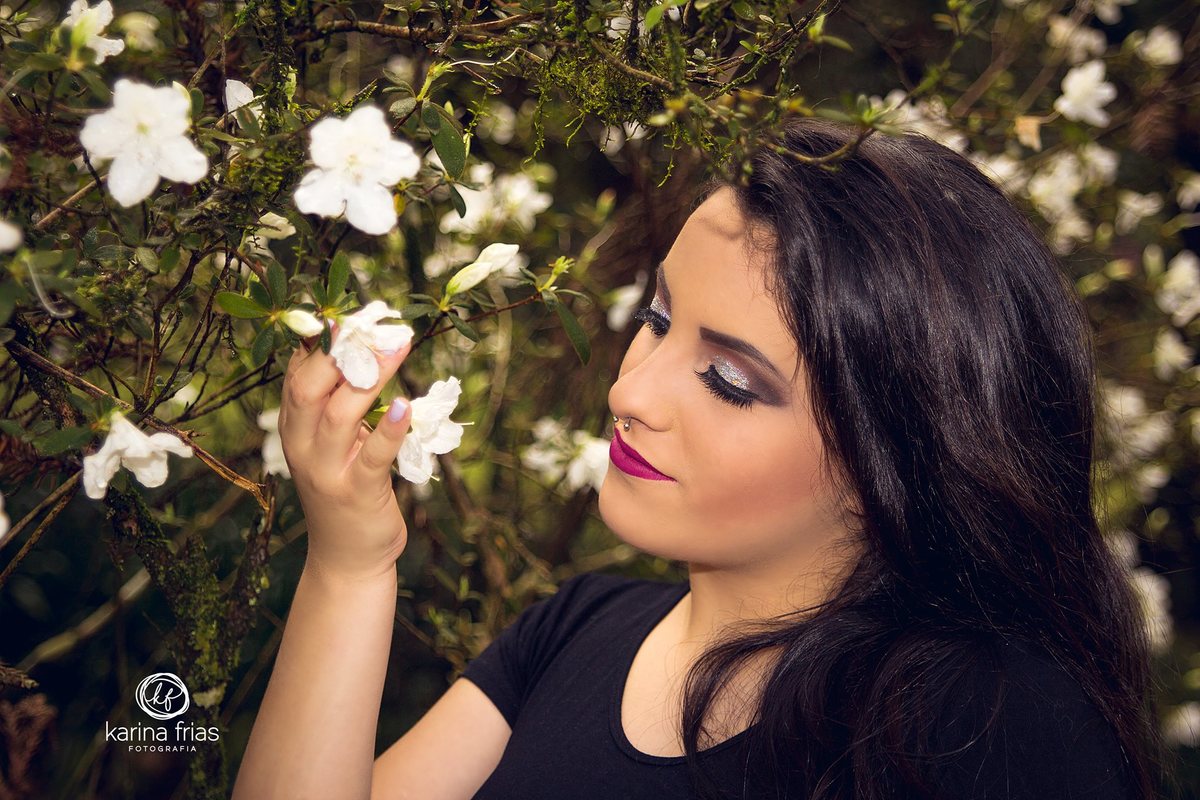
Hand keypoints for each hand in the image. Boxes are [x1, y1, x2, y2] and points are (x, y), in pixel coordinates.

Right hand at [277, 322, 413, 580]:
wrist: (347, 557)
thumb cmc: (345, 488)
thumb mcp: (330, 442)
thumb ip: (336, 401)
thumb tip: (360, 346)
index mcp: (294, 427)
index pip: (297, 373)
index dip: (321, 339)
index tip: (350, 308)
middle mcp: (302, 446)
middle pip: (309, 387)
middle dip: (342, 350)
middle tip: (377, 322)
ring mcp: (327, 471)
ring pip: (339, 414)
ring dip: (370, 378)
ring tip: (398, 348)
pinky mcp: (357, 492)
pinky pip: (372, 457)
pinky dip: (388, 430)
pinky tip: (405, 406)